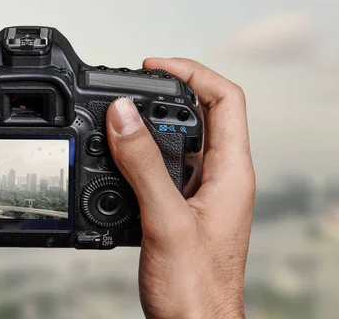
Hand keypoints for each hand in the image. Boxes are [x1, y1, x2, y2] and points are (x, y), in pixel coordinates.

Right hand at [106, 59, 254, 318]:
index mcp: (231, 172)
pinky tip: (122, 156)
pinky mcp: (185, 205)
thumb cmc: (195, 288)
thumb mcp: (164, 218)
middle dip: (169, 91)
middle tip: (134, 83)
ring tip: (123, 114)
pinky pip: (168, 164)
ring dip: (154, 121)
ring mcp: (204, 191)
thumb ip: (142, 164)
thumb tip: (122, 114)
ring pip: (183, 138)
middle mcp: (222, 177)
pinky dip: (144, 151)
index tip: (155, 65)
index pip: (226, 99)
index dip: (192, 72)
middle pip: (205, 112)